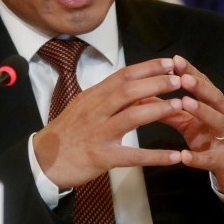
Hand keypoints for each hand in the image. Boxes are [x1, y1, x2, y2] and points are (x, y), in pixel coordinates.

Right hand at [33, 58, 183, 189]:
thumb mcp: (83, 107)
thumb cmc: (66, 133)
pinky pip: (133, 156)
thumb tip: (136, 90)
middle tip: (179, 79)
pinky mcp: (102, 157)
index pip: (122, 75)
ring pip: (131, 116)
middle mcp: (95, 111)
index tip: (169, 62)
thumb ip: (107, 98)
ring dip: (158, 110)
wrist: (43, 160)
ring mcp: (98, 133)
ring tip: (180, 105)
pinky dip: (156, 156)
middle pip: (128, 91)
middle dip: (156, 83)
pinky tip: (175, 157)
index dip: (147, 68)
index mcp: (92, 96)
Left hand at [156, 55, 223, 195]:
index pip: (204, 84)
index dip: (191, 71)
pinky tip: (184, 156)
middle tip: (183, 77)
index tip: (175, 60)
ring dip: (202, 111)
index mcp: (215, 105)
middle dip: (199, 86)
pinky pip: (210, 159)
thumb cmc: (213, 138)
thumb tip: (144, 98)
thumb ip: (171, 110)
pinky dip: (198, 158)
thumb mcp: (191, 122)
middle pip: (214, 98)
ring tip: (185, 102)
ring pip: (218, 121)